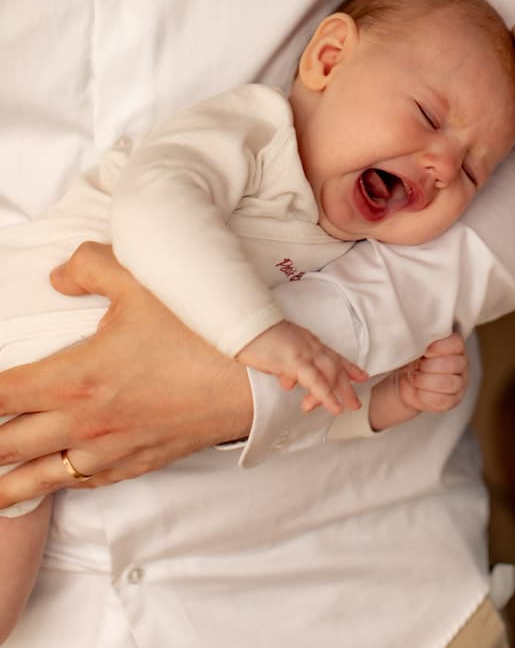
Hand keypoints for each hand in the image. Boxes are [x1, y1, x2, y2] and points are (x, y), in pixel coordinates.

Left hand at [0, 243, 252, 509]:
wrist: (250, 385)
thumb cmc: (196, 334)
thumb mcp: (141, 283)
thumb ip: (90, 267)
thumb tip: (57, 275)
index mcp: (74, 378)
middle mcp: (81, 424)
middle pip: (4, 446)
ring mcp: (105, 452)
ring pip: (33, 478)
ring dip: (3, 480)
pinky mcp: (130, 465)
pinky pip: (76, 485)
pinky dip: (49, 486)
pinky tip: (43, 482)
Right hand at [237, 320, 366, 415]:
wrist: (246, 324)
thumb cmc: (256, 337)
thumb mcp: (276, 354)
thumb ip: (286, 367)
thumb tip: (289, 382)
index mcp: (307, 342)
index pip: (331, 355)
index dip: (347, 366)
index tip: (360, 376)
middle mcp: (310, 345)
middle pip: (335, 366)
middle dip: (347, 384)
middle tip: (356, 402)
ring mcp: (305, 352)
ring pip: (330, 374)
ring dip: (341, 392)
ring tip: (349, 408)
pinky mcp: (295, 361)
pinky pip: (316, 381)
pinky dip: (327, 395)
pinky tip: (335, 407)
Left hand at [368, 333, 468, 431]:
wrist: (404, 380)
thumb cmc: (412, 358)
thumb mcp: (415, 345)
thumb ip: (422, 338)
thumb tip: (417, 334)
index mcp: (455, 345)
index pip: (457, 343)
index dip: (440, 347)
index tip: (425, 351)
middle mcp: (461, 363)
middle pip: (454, 364)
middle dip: (430, 366)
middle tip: (417, 366)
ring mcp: (460, 384)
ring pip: (449, 383)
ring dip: (426, 381)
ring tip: (415, 377)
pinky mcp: (452, 400)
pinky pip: (443, 400)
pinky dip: (425, 395)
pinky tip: (417, 390)